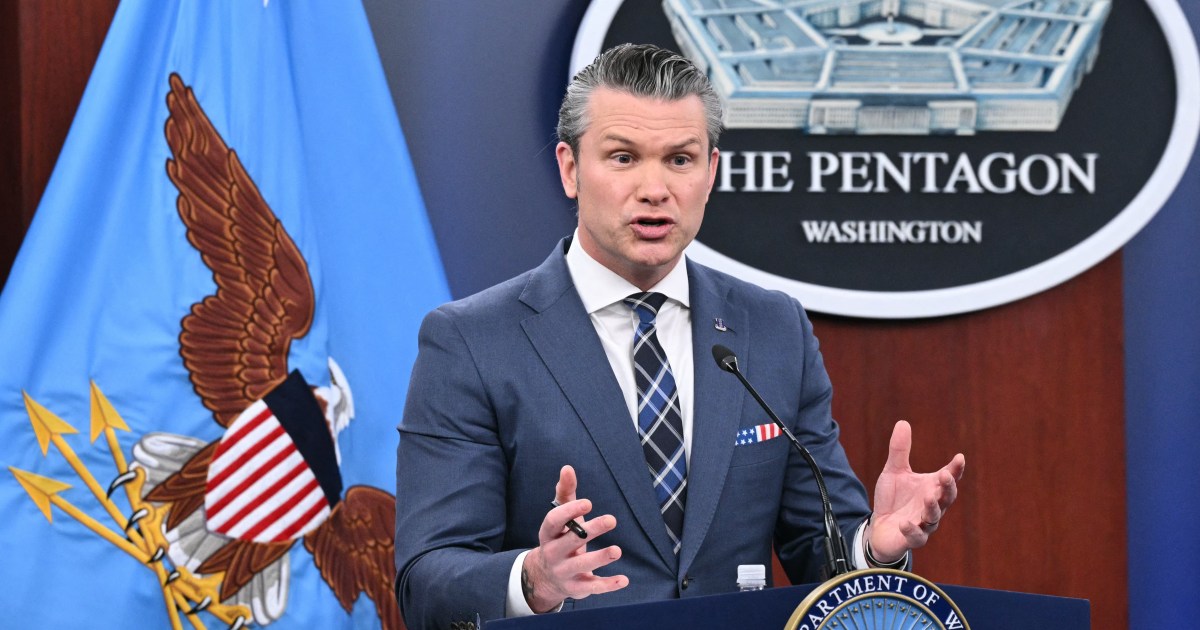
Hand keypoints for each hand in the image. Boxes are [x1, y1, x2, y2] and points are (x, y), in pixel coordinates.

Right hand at [521, 465, 627, 612]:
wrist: (545, 577)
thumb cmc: (559, 538)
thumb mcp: (560, 518)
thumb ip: (565, 493)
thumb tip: (567, 468)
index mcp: (548, 533)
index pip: (553, 521)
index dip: (569, 512)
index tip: (588, 503)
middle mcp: (553, 553)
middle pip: (571, 541)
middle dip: (591, 530)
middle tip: (611, 519)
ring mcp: (564, 572)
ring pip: (582, 565)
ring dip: (600, 558)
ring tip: (617, 550)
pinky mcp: (577, 587)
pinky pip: (592, 587)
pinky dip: (608, 585)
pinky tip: (624, 580)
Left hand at [868, 421, 964, 563]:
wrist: (879, 527)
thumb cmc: (892, 499)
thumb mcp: (893, 472)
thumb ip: (899, 450)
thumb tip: (903, 422)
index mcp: (932, 488)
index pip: (948, 478)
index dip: (956, 469)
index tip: (960, 458)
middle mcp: (932, 506)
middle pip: (947, 497)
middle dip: (947, 487)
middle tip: (944, 475)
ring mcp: (924, 523)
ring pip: (934, 517)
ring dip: (933, 507)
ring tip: (928, 496)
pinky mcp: (912, 538)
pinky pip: (916, 537)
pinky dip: (912, 530)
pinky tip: (905, 523)